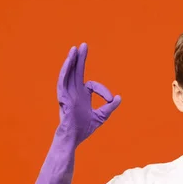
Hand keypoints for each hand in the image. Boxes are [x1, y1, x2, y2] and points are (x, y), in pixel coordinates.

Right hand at [31, 43, 120, 183]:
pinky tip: (69, 62)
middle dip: (80, 58)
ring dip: (71, 61)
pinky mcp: (63, 97)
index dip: (103, 91)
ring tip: (75, 49)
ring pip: (68, 73)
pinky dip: (65, 71)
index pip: (92, 85)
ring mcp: (67, 94)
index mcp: (82, 95)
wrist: (73, 138)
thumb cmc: (84, 129)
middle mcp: (74, 92)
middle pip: (76, 71)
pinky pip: (62, 81)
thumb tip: (119, 98)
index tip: (110, 100)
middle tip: (83, 45)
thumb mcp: (101, 117)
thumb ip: (109, 108)